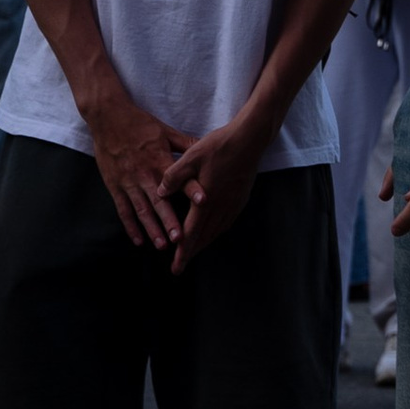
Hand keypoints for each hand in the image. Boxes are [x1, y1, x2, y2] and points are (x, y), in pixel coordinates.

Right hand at [81, 88, 190, 249]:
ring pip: (141, 210)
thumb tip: (206, 148)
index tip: (203, 201)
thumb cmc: (139, 123)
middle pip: (159, 201)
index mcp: (159, 160)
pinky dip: (130, 226)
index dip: (191, 188)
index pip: (178, 177)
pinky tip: (139, 240)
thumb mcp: (165, 130)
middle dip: (169, 220)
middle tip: (180, 238)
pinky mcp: (115, 186)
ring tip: (162, 245)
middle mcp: (144, 174)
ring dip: (152, 228)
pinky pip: (123, 210)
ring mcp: (128, 182)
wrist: (108, 117)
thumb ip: (185, 143)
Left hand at [161, 116, 263, 271]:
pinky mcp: (240, 199)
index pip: (191, 233)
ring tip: (194, 251)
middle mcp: (220, 207)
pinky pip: (226, 223)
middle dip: (191, 253)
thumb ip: (174, 176)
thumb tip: (159, 193)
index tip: (176, 268)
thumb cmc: (219, 146)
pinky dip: (216, 232)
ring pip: (216, 232)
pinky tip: (213, 230)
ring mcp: (232, 204)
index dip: (183, 252)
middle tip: (181, 266)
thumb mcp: (191, 156)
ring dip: (204, 243)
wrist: (249, 139)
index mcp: (205, 201)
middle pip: (204, 237)